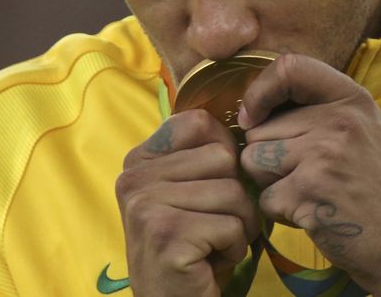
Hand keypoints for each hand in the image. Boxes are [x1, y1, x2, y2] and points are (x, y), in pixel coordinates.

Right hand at [117, 109, 260, 295]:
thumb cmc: (192, 244)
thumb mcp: (190, 190)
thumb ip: (203, 154)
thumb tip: (247, 119)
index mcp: (139, 158)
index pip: (199, 122)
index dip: (224, 151)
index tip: (215, 183)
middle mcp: (134, 176)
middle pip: (224, 156)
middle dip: (237, 195)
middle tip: (215, 223)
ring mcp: (145, 205)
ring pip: (234, 192)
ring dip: (239, 225)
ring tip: (213, 243)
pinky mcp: (166, 235)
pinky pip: (232, 226)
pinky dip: (233, 248)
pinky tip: (209, 261)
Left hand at [237, 54, 380, 295]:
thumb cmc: (374, 186)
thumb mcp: (362, 129)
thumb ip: (318, 108)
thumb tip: (256, 105)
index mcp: (351, 98)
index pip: (289, 66)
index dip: (261, 91)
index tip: (255, 116)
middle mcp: (338, 119)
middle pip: (259, 127)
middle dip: (269, 156)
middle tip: (307, 175)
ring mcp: (323, 153)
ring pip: (253, 160)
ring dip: (270, 183)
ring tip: (307, 192)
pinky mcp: (308, 190)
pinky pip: (264, 197)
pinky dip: (280, 212)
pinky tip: (311, 213)